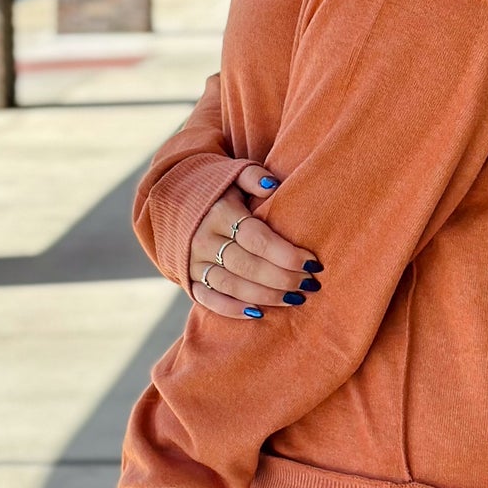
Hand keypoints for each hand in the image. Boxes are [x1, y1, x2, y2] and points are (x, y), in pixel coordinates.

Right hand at [188, 164, 322, 317]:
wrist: (174, 200)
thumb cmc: (218, 188)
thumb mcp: (234, 173)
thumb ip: (254, 176)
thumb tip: (272, 186)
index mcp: (219, 213)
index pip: (257, 239)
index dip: (286, 254)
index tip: (313, 262)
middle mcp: (204, 239)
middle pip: (247, 266)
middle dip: (282, 278)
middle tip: (309, 284)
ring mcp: (194, 262)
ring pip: (232, 286)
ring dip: (266, 296)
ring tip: (295, 299)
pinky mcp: (188, 278)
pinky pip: (208, 299)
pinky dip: (232, 309)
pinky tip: (258, 313)